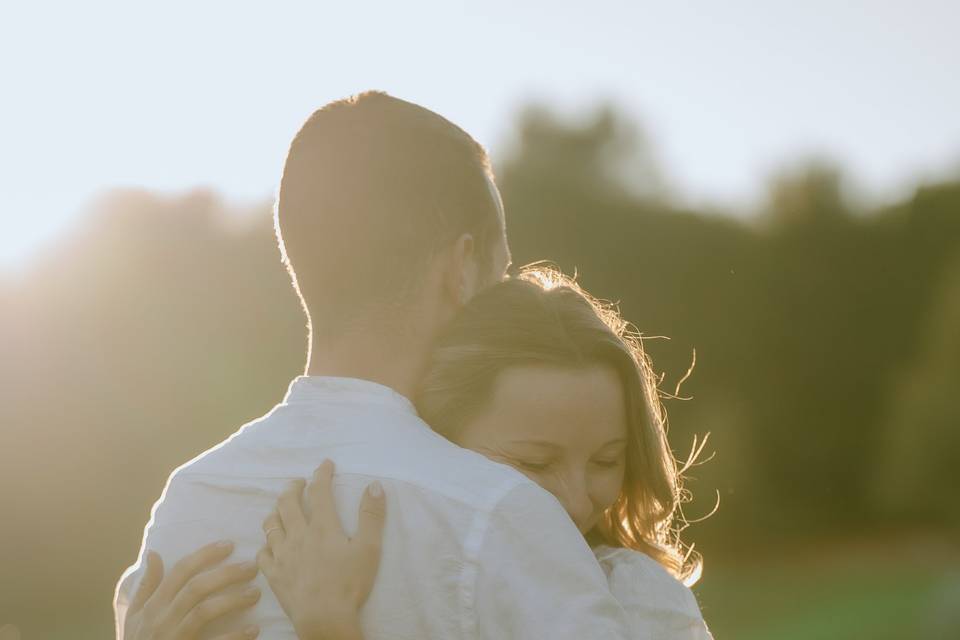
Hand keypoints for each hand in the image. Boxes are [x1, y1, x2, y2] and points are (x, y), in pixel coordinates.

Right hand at [124, 541, 261, 639]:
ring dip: (233, 600)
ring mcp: (174, 637)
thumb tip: (154, 553)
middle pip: (196, 588)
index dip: (205, 555)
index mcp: (153, 605)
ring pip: (204, 611)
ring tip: (255, 594)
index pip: (180, 571)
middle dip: (227, 574)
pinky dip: (235, 636)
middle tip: (252, 567)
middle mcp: (162, 619)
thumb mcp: (135, 615)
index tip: (229, 545)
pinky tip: (253, 629)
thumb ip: (147, 586)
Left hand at [257, 460, 385, 639]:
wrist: (324, 619)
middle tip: (299, 483)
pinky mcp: (273, 574)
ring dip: (276, 511)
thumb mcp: (369, 548)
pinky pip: (263, 552)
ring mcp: (282, 555)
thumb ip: (372, 516)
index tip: (325, 464)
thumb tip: (374, 485)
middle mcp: (298, 535)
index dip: (322, 474)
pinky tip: (272, 544)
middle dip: (293, 487)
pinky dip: (267, 543)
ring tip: (282, 508)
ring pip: (271, 524)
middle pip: (288, 502)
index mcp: (322, 527)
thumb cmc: (349, 584)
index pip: (319, 491)